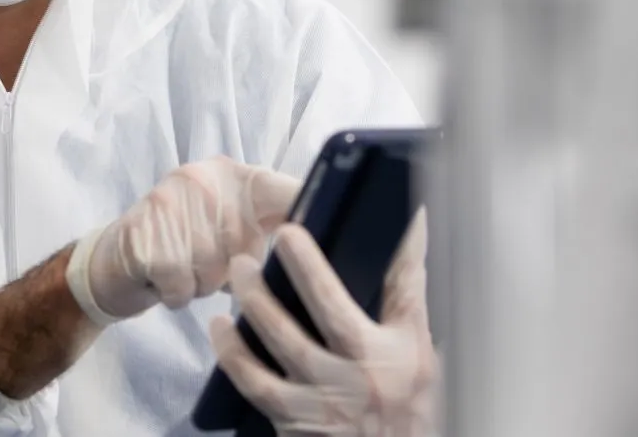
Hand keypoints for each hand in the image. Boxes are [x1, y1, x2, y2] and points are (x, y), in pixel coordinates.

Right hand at [67, 157, 301, 323]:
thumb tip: (313, 247)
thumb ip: (261, 225)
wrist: (110, 262)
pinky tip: (163, 281)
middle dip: (230, 270)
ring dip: (202, 285)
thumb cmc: (181, 248)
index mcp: (226, 174)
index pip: (275, 188)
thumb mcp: (223, 225)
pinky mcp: (143, 237)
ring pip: (213, 271)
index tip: (318, 235)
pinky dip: (176, 295)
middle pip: (246, 248)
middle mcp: (199, 180)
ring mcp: (166, 205)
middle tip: (208, 264)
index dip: (299, 208)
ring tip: (183, 271)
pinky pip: (182, 285)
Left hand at [208, 210, 438, 436]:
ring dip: (258, 301)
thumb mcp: (416, 354)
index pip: (399, 289)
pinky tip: (221, 326)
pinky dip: (233, 353)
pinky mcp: (295, 422)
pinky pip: (256, 383)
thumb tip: (405, 229)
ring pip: (286, 341)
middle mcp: (366, 374)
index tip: (358, 222)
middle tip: (282, 234)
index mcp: (403, 351)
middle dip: (306, 269)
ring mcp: (328, 399)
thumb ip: (403, 294)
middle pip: (332, 310)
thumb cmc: (400, 406)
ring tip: (240, 269)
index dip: (389, 251)